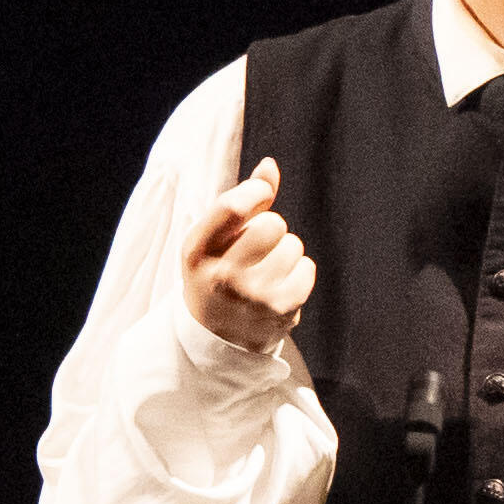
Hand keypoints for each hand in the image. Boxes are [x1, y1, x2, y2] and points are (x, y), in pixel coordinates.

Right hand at [181, 157, 315, 353]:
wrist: (217, 338)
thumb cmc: (217, 273)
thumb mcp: (214, 238)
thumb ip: (242, 199)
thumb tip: (270, 165)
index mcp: (196, 251)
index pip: (233, 206)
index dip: (256, 193)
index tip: (259, 197)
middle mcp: (220, 275)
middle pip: (271, 224)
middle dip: (270, 230)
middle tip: (256, 250)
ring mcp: (251, 296)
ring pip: (293, 245)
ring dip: (285, 253)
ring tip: (266, 271)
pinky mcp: (279, 310)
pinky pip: (307, 268)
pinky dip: (299, 273)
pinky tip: (280, 286)